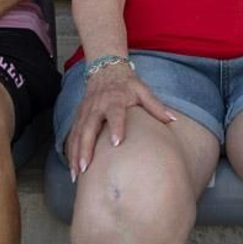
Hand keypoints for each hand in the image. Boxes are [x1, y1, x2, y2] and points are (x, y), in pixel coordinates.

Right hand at [63, 64, 175, 178]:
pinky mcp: (78, 117)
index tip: (116, 143)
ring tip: (76, 174)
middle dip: (86, 148)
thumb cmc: (127, 84)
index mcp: (115, 99)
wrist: (106, 69)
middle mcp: (97, 106)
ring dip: (75, 154)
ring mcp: (85, 112)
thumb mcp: (143, 90)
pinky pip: (72, 136)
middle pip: (89, 127)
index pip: (115, 113)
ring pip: (78, 134)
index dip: (115, 127)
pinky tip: (73, 169)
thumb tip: (172, 120)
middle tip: (86, 167)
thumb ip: (156, 106)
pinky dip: (70, 152)